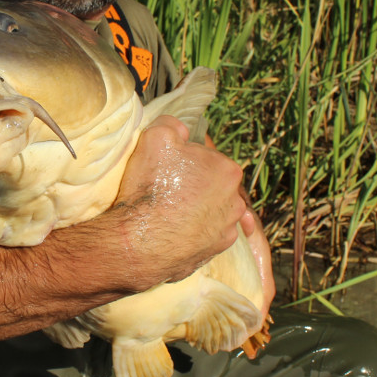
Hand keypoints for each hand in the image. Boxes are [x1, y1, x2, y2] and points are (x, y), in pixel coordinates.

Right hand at [112, 115, 248, 286]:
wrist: (140, 243)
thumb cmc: (151, 188)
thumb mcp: (156, 138)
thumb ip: (172, 125)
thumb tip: (179, 128)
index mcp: (227, 169)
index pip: (207, 158)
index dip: (185, 161)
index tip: (167, 169)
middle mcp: (235, 200)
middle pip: (213, 185)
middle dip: (195, 185)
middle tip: (167, 190)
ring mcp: (228, 229)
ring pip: (212, 211)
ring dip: (197, 209)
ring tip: (169, 213)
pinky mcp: (215, 251)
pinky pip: (207, 235)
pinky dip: (194, 232)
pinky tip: (175, 231)